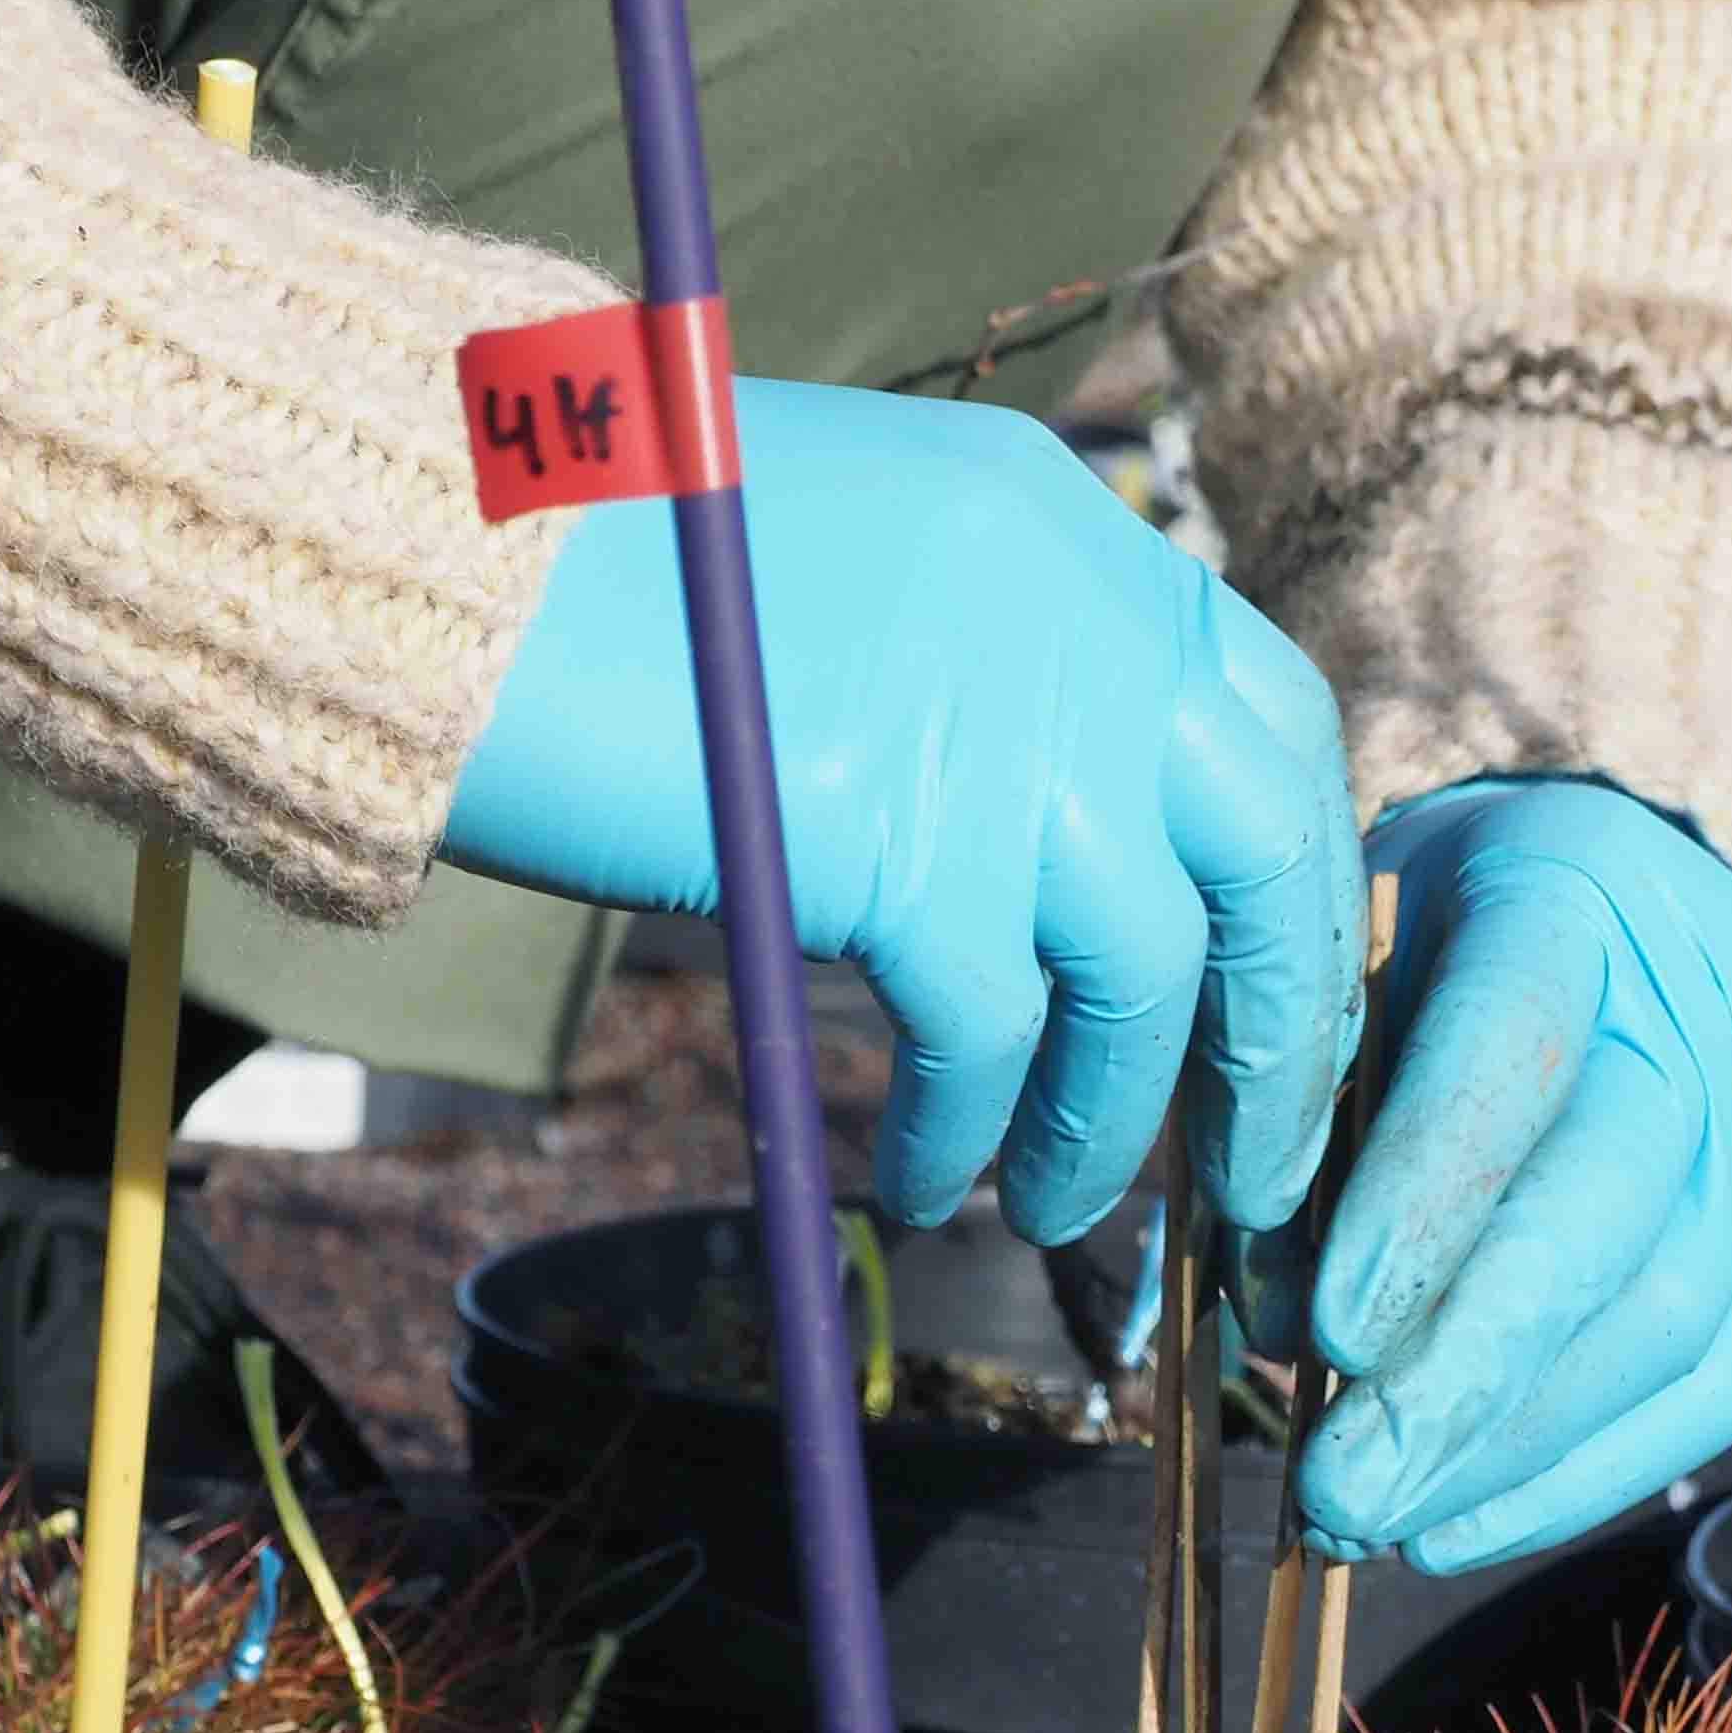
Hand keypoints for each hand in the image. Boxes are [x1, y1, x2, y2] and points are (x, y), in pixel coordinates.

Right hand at [445, 382, 1360, 1241]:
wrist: (435, 547)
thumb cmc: (593, 569)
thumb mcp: (848, 568)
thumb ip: (982, 665)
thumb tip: (1068, 840)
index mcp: (1064, 523)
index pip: (1274, 717)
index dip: (1297, 878)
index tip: (1279, 992)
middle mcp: (1070, 607)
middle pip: (1265, 853)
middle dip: (1282, 1032)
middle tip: (1255, 1165)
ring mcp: (1001, 715)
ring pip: (1142, 972)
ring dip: (1108, 1117)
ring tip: (1060, 1209)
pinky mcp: (903, 833)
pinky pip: (987, 1033)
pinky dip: (968, 1127)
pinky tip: (918, 1180)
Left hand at [1270, 776, 1731, 1573]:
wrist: (1601, 899)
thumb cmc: (1414, 932)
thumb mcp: (1328, 958)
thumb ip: (1289, 1109)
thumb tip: (1275, 1330)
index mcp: (1573, 880)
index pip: (1516, 1037)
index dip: (1430, 1190)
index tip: (1327, 1332)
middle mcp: (1709, 993)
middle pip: (1617, 1202)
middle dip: (1470, 1370)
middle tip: (1341, 1490)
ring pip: (1680, 1313)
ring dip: (1515, 1450)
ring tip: (1374, 1521)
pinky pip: (1719, 1382)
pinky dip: (1583, 1473)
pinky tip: (1457, 1525)